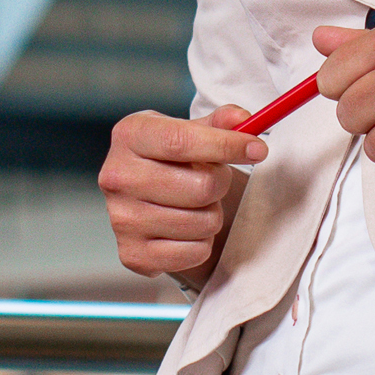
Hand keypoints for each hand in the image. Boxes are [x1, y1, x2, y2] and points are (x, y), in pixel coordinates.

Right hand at [100, 103, 267, 286]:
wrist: (144, 199)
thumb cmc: (172, 159)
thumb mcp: (191, 131)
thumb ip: (221, 122)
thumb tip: (243, 120)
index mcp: (130, 136)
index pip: (180, 142)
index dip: (225, 145)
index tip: (257, 149)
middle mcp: (117, 177)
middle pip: (200, 187)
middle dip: (222, 183)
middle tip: (216, 180)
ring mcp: (121, 219)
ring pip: (203, 223)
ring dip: (212, 214)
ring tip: (197, 204)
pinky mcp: (133, 254)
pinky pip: (194, 252)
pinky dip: (202, 243)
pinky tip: (186, 229)